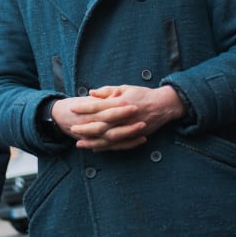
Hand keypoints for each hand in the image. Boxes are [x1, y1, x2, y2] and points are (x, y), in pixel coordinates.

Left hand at [60, 85, 184, 151]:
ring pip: (107, 138)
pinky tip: (95, 148)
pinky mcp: (134, 136)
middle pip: (101, 124)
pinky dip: (106, 148)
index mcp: (121, 102)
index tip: (73, 108)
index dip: (84, 107)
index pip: (98, 105)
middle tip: (72, 129)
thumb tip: (91, 93)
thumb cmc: (142, 94)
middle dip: (85, 127)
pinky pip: (118, 145)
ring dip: (93, 141)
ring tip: (80, 143)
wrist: (163, 105)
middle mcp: (124, 116)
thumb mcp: (125, 88)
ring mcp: (129, 128)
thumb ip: (108, 91)